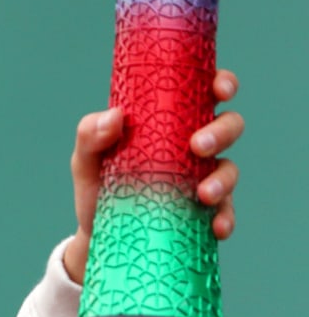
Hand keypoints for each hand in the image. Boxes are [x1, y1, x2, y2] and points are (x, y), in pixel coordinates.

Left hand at [63, 70, 242, 283]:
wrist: (97, 232)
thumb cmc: (96, 184)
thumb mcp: (86, 159)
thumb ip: (90, 135)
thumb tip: (114, 116)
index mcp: (170, 122)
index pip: (203, 93)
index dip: (221, 83)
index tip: (219, 90)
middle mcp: (192, 146)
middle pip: (229, 125)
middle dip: (222, 131)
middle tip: (198, 145)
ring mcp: (202, 178)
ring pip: (229, 168)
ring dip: (224, 179)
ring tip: (203, 194)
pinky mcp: (203, 211)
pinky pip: (225, 211)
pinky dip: (226, 218)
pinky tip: (217, 227)